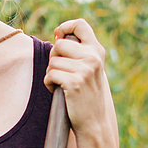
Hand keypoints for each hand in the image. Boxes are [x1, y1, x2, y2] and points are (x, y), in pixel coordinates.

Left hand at [45, 18, 113, 135]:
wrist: (94, 122)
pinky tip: (59, 92)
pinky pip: (50, 75)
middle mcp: (93, 58)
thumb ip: (80, 52)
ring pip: (52, 61)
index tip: (58, 37)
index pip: (80, 24)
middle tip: (61, 72)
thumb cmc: (87, 95)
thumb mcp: (91, 69)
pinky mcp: (74, 82)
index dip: (65, 27)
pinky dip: (49, 84)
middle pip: (59, 44)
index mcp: (97, 51)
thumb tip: (58, 36)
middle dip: (54, 58)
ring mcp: (85, 70)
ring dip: (51, 74)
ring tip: (62, 85)